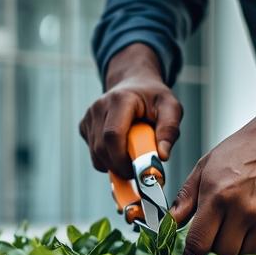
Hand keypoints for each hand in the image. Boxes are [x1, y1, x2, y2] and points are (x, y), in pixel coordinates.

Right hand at [80, 43, 183, 177]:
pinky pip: (93, 153)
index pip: (113, 135)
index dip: (122, 158)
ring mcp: (89, 117)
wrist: (135, 85)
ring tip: (132, 156)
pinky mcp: (84, 126)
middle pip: (101, 149)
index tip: (138, 170)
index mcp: (120, 99)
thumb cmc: (153, 98)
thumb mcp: (171, 108)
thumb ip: (169, 130)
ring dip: (114, 165)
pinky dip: (107, 160)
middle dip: (119, 166)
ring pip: (96, 155)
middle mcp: (99, 107)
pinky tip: (121, 148)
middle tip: (138, 169)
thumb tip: (161, 157)